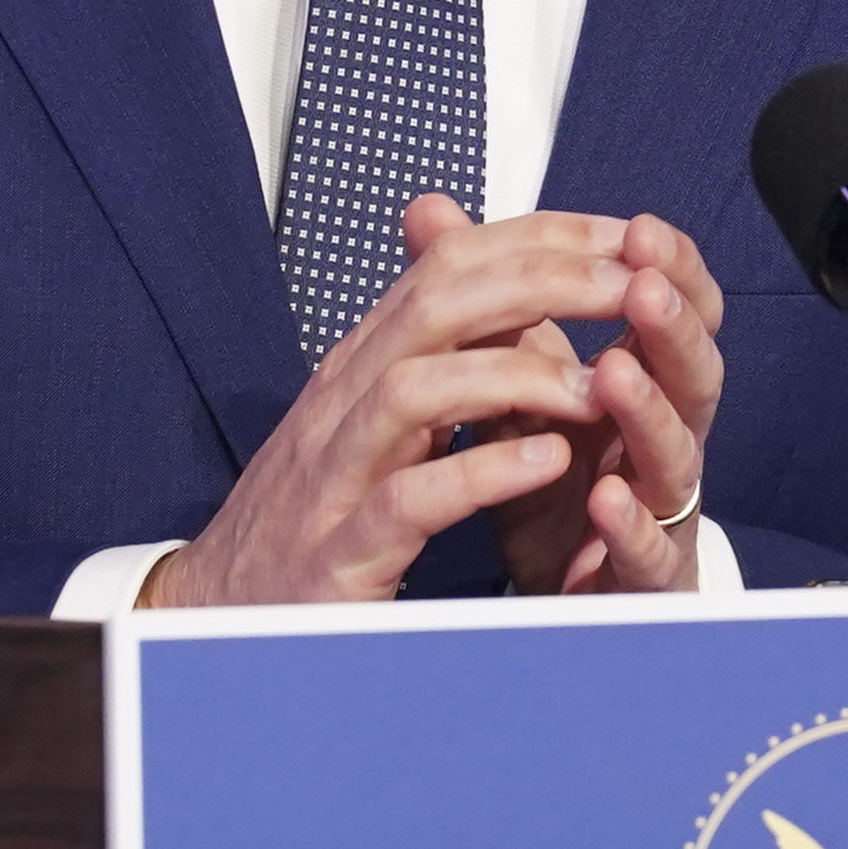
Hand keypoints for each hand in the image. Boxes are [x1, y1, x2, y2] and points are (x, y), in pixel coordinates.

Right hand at [140, 201, 717, 608]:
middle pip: (438, 306)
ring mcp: (335, 476)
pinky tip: (545, 461)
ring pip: (415, 388)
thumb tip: (505, 279)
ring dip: (515, 377)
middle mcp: (344, 403)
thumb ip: (440, 354)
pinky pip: (409, 499)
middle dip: (542, 283)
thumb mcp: (377, 421)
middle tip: (630, 286)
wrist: (217, 612)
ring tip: (595, 386)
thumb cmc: (314, 515)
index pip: (451, 267)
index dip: (541, 240)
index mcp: (364, 365)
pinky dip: (481, 473)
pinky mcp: (339, 552)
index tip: (624, 236)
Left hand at [451, 201, 725, 596]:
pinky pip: (648, 552)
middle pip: (693, 377)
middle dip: (673, 328)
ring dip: (649, 413)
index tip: (642, 229)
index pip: (673, 321)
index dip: (670, 276)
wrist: (559, 595)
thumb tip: (431, 212)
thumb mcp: (514, 384)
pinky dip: (631, 525)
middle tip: (644, 284)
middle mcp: (660, 443)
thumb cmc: (553, 484)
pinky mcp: (638, 578)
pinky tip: (606, 499)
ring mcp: (658, 512)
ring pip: (676, 458)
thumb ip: (488, 304)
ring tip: (615, 373)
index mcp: (640, 390)